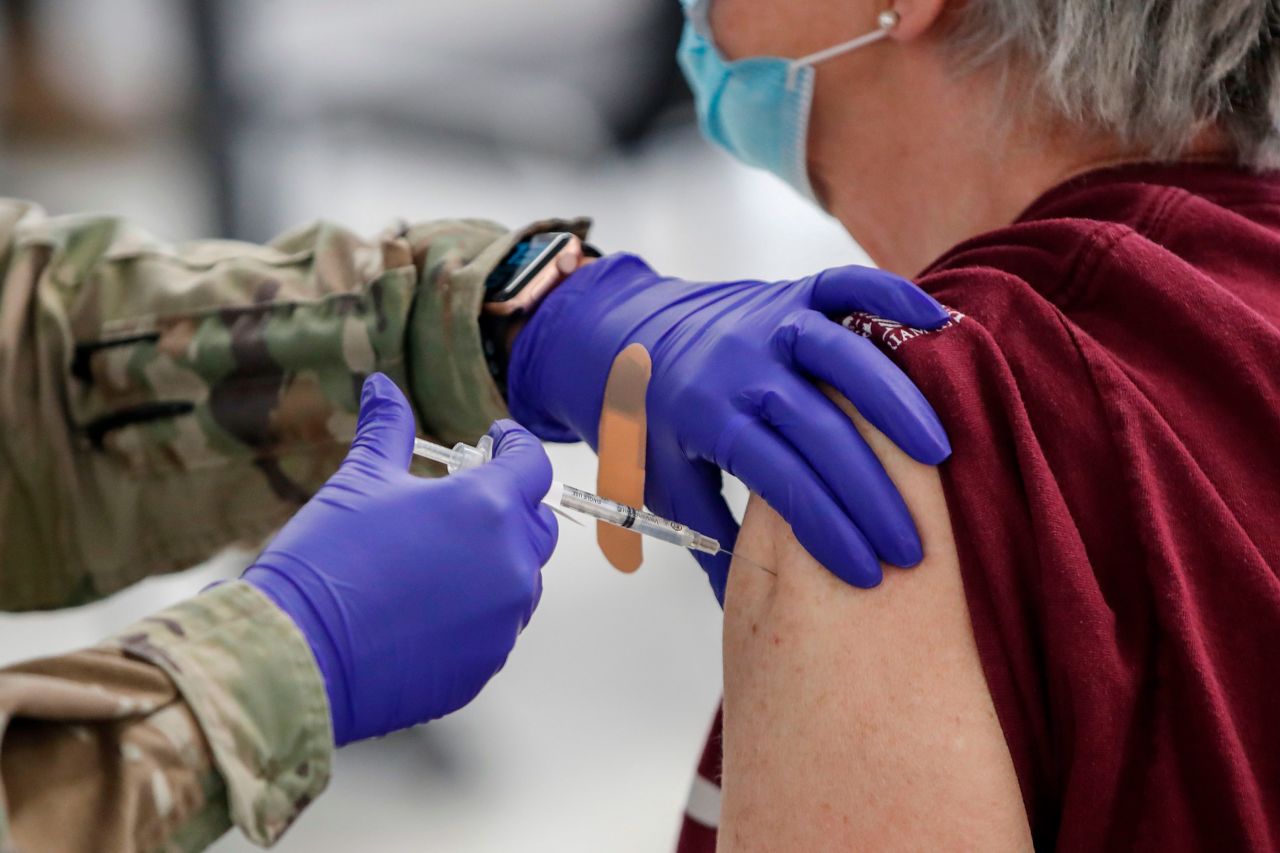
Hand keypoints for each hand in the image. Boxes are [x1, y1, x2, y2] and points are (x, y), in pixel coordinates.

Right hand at [244, 374, 557, 744]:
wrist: (296, 656)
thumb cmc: (326, 563)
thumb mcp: (359, 482)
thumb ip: (389, 431)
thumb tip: (384, 388)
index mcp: (487, 508)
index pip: (533, 465)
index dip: (516, 446)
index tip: (497, 438)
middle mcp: (510, 563)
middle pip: (536, 525)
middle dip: (510, 508)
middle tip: (465, 502)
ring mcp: (503, 620)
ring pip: (519, 580)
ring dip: (493, 563)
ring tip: (436, 561)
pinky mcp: (487, 664)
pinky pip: (496, 627)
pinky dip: (474, 612)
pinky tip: (426, 609)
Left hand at [507, 254, 949, 601]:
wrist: (618, 335)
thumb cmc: (648, 422)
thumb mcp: (662, 484)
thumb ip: (707, 539)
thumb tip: (742, 610)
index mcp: (705, 417)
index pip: (779, 478)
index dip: (827, 529)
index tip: (869, 574)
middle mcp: (740, 365)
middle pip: (821, 429)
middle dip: (871, 493)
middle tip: (915, 546)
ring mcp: (769, 321)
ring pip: (844, 355)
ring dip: (895, 404)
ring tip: (940, 455)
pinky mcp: (790, 293)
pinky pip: (846, 287)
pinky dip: (894, 298)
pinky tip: (940, 326)